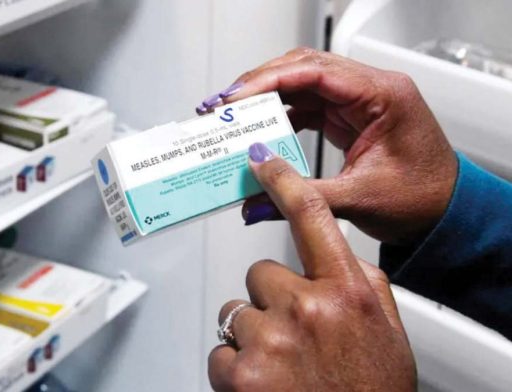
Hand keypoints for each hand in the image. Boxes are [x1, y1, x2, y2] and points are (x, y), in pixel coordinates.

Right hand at [199, 48, 457, 245]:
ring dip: (265, 97)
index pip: (314, 72)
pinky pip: (306, 106)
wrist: (445, 213)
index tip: (235, 99)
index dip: (268, 81)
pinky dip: (280, 115)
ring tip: (233, 116)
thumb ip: (301, 199)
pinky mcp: (349, 117)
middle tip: (222, 105)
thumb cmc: (423, 199)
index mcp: (383, 95)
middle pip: (302, 69)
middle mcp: (370, 90)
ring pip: (301, 84)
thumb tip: (253, 203)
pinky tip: (260, 129)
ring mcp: (358, 102)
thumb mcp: (359, 198)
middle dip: (258, 84)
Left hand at [208, 144, 415, 391]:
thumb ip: (360, 285)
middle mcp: (308, 308)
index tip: (262, 159)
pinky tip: (264, 384)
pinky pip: (221, 348)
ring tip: (282, 367)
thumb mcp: (384, 331)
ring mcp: (271, 339)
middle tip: (294, 336)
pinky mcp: (239, 371)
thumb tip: (337, 255)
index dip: (284, 180)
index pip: (312, 217)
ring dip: (253, 335)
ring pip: (237, 311)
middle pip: (261, 273)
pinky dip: (236, 365)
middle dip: (271, 300)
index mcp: (347, 292)